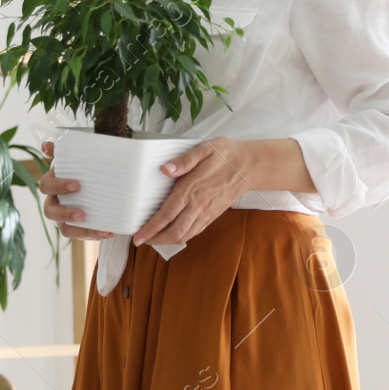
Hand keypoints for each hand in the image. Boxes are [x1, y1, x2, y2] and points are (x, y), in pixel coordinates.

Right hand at [39, 140, 116, 240]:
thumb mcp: (72, 157)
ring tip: (101, 230)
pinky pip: (81, 235)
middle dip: (65, 214)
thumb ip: (62, 150)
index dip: (59, 186)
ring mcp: (63, 217)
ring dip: (81, 231)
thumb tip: (46, 145)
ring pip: (65, 229)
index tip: (77, 185)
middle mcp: (54, 202)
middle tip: (83, 214)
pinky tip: (109, 232)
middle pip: (50, 211)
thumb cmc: (80, 168)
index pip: (46, 186)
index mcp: (51, 183)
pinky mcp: (76, 227)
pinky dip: (94, 234)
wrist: (93, 178)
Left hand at [130, 137, 251, 247]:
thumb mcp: (204, 149)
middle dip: (155, 239)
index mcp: (192, 189)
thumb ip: (184, 160)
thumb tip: (165, 169)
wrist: (250, 166)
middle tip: (140, 241)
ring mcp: (207, 212)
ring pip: (184, 235)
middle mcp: (199, 204)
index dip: (151, 228)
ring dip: (167, 241)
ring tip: (153, 240)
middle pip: (174, 231)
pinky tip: (173, 235)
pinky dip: (181, 237)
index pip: (167, 214)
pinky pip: (195, 231)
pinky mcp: (213, 215)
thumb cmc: (226, 154)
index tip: (138, 236)